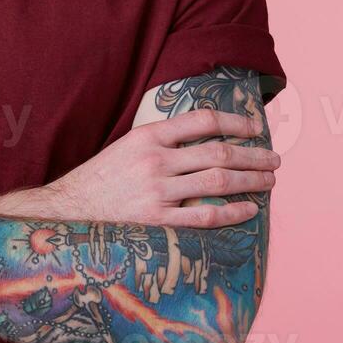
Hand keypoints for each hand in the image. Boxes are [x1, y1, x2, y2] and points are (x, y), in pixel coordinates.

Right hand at [16, 108, 278, 227]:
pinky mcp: (157, 220)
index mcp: (148, 136)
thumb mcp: (126, 146)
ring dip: (250, 180)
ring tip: (269, 181)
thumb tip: (203, 138)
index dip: (235, 123)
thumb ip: (161, 142)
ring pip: (217, 182)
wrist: (69, 209)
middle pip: (218, 153)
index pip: (202, 121)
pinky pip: (204, 217)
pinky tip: (248, 210)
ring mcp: (157, 191)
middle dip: (253, 155)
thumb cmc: (101, 178)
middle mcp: (155, 160)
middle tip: (274, 160)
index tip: (255, 128)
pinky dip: (231, 212)